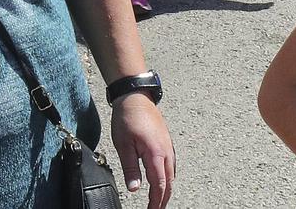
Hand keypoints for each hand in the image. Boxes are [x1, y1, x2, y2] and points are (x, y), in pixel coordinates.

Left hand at [110, 93, 175, 208]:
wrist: (136, 96)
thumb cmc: (127, 118)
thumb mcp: (124, 144)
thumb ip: (130, 168)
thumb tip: (134, 189)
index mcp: (156, 154)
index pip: (159, 185)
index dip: (156, 202)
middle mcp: (166, 152)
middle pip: (169, 182)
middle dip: (163, 199)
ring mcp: (168, 146)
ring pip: (172, 174)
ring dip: (166, 189)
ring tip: (159, 200)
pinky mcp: (166, 142)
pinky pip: (171, 165)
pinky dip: (167, 178)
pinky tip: (163, 180)